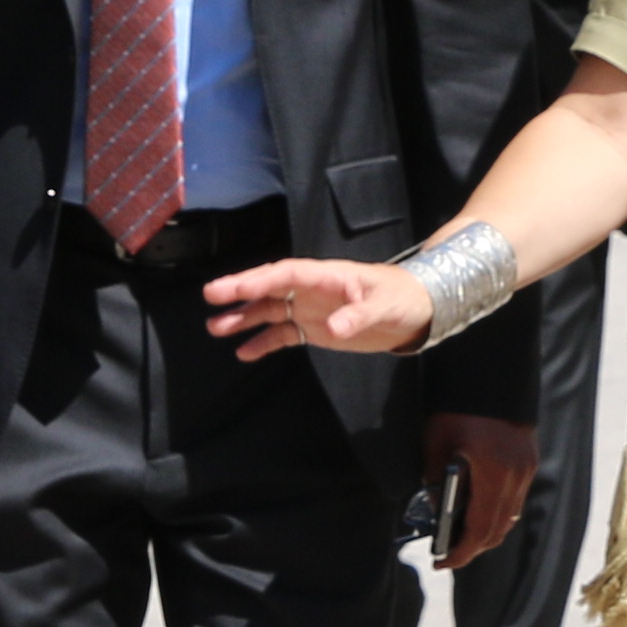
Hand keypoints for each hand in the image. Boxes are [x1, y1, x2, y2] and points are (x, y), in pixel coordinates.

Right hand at [202, 257, 435, 358]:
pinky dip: (264, 342)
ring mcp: (311, 309)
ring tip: (215, 328)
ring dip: (244, 318)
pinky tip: (244, 353)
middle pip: (270, 288)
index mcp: (326, 276)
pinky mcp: (315, 329)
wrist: (415, 313)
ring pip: (271, 311)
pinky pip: (284, 334)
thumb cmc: (402, 299)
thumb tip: (333, 328)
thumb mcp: (384, 306)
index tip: (233, 287)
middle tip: (211, 297)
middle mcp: (312, 290)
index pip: (286, 274)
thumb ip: (358, 316)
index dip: (259, 279)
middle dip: (241, 292)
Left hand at [424, 412, 535, 566]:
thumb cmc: (457, 405)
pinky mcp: (529, 460)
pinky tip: (478, 512)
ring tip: (461, 538)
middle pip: (497, 529)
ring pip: (508, 516)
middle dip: (473, 547)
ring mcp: (526, 468)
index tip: (442, 562)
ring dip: (486, 532)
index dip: (461, 552)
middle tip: (449, 555)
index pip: (479, 529)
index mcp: (492, 473)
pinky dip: (497, 512)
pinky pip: (514, 499)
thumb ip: (434, 479)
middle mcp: (515, 475)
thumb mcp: (435, 442)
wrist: (491, 371)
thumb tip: (437, 509)